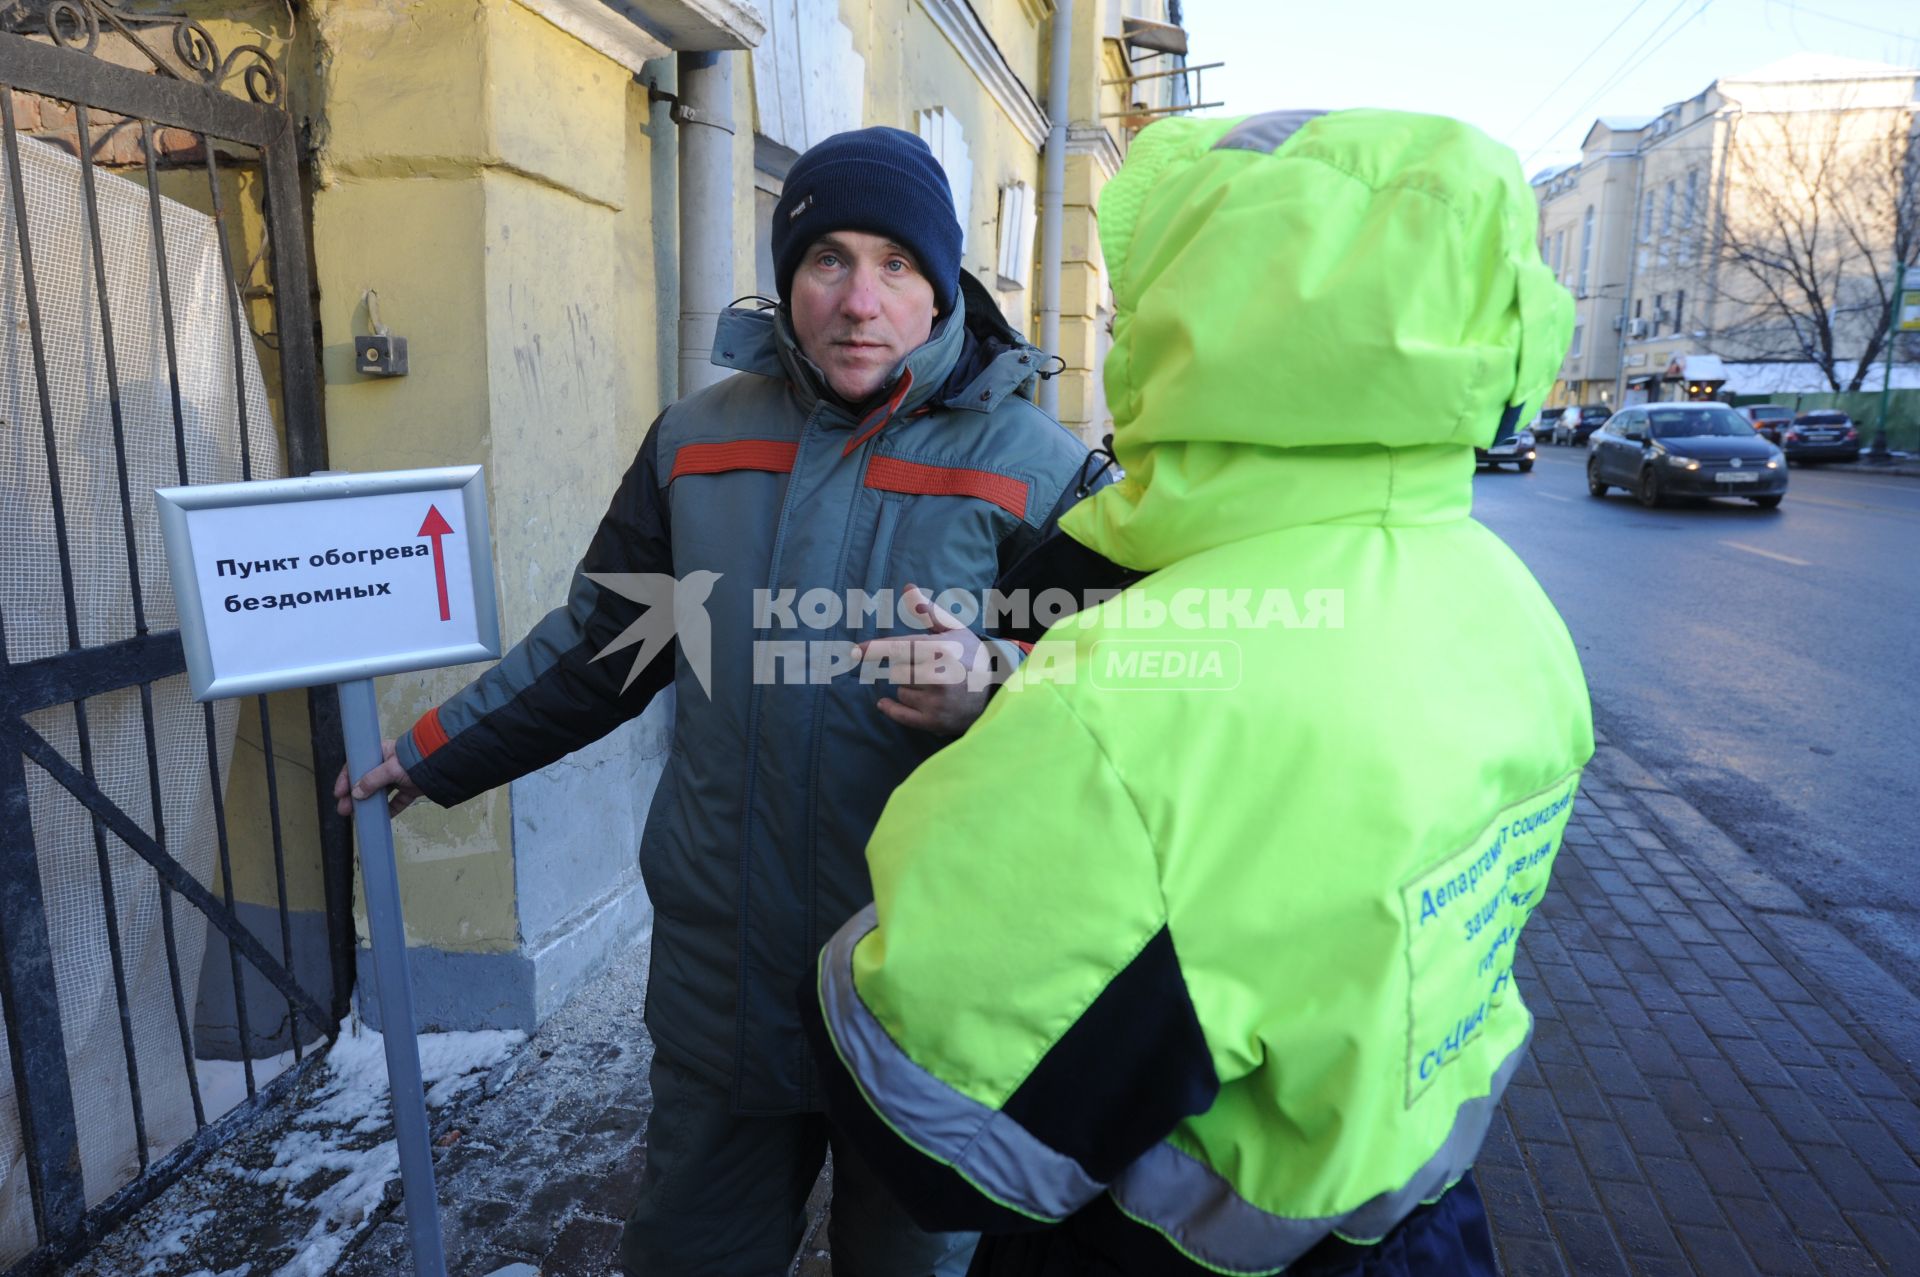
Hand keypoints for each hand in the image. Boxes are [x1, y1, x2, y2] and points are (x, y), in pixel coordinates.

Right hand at [334, 738, 423, 818]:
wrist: (443, 764)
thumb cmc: (416, 759)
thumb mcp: (390, 768)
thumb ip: (372, 780)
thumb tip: (356, 793)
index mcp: (381, 753)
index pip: (358, 766)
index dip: (347, 779)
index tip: (339, 793)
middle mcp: (388, 765)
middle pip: (366, 782)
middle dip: (354, 796)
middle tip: (343, 809)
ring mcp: (400, 778)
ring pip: (380, 793)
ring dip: (369, 804)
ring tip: (357, 815)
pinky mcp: (410, 789)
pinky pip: (397, 801)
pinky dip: (390, 809)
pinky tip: (381, 818)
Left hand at [854, 584, 1009, 736]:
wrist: (996, 691)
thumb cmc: (970, 655)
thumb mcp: (953, 631)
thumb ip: (927, 612)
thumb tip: (908, 588)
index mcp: (943, 650)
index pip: (902, 648)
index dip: (876, 650)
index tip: (855, 652)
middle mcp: (940, 677)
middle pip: (899, 670)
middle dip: (907, 667)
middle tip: (927, 667)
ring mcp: (937, 702)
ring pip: (900, 690)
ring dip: (908, 686)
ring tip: (931, 685)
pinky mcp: (935, 722)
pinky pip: (901, 714)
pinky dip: (891, 707)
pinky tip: (884, 702)